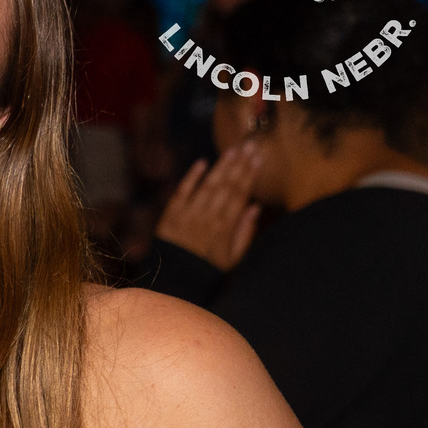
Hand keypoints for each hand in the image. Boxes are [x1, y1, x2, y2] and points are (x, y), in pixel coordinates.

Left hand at [155, 145, 264, 270]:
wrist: (175, 282)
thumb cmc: (208, 270)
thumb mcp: (233, 258)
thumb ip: (245, 232)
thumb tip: (256, 207)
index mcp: (225, 228)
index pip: (240, 195)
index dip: (249, 175)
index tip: (257, 158)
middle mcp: (207, 219)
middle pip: (226, 186)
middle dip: (239, 164)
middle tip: (248, 144)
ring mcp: (187, 216)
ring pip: (206, 186)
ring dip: (220, 166)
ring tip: (231, 150)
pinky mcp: (169, 217)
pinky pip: (180, 193)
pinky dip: (190, 177)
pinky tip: (201, 163)